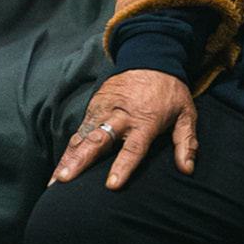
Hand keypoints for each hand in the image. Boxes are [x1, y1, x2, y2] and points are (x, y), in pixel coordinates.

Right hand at [50, 70, 196, 189]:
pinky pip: (79, 130)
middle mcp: (121, 116)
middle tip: (67, 179)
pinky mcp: (94, 105)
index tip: (112, 185)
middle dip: (81, 161)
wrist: (151, 58)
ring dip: (68, 158)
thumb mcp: (186, 114)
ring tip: (56, 180)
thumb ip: (186, 143)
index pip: (133, 147)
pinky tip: (59, 168)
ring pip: (83, 136)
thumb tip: (187, 170)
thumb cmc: (170, 92)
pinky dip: (68, 149)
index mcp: (146, 121)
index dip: (123, 167)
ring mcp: (104, 110)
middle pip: (98, 140)